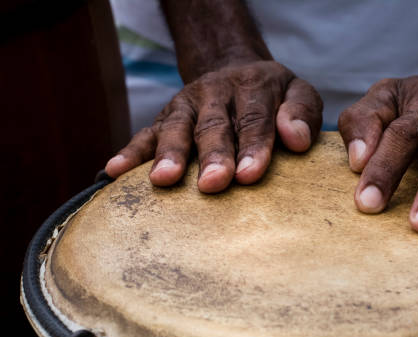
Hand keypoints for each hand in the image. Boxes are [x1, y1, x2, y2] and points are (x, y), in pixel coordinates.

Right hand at [105, 60, 321, 191]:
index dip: (253, 146)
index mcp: (252, 86)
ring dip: (169, 154)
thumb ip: (301, 112)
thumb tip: (298, 140)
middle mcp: (216, 92)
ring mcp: (187, 105)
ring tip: (163, 180)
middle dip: (213, 155)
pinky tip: (114, 171)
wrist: (235, 69)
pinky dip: (130, 152)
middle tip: (213, 184)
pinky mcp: (165, 117)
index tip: (250, 174)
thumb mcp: (297, 92)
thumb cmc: (273, 96)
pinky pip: (145, 133)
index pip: (255, 118)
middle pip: (214, 125)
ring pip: (176, 128)